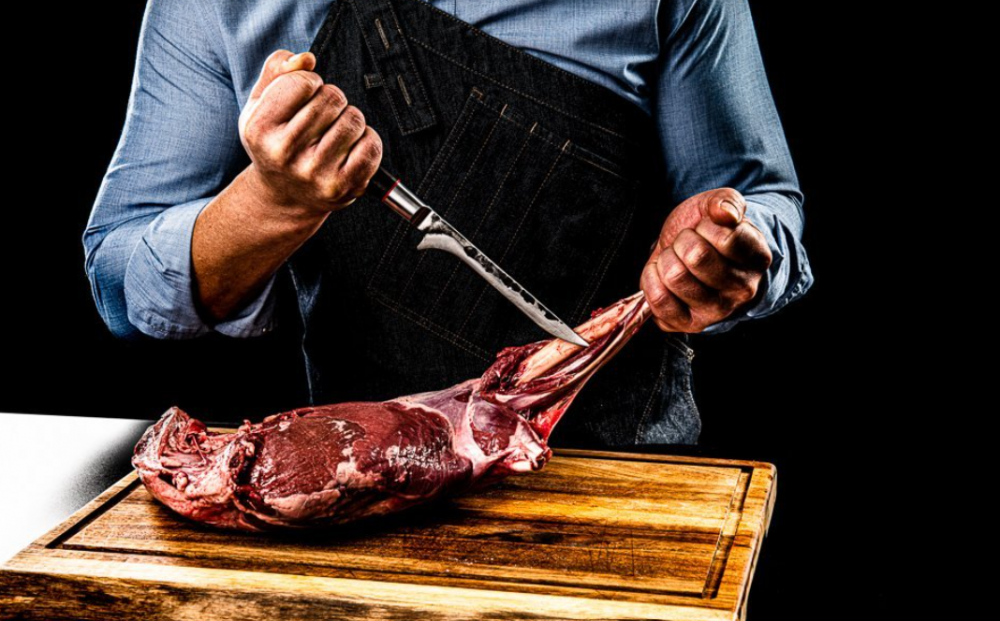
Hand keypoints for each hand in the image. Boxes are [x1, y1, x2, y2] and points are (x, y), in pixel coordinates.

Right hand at [238, 50, 382, 214]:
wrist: (283, 196)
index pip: (303, 82)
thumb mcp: (262, 102)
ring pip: (354, 119)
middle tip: (322, 118)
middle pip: (332, 98)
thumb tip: (306, 59)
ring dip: (350, 119)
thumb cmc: (275, 141)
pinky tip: (350, 148)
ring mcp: (314, 173)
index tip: (304, 97)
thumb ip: (278, 69)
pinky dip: (367, 140)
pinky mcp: (342, 186)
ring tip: (334, 133)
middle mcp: (284, 153)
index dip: (310, 83)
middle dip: (332, 100)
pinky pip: (371, 146)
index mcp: (259, 129)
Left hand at [640, 188, 771, 332]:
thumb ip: (725, 201)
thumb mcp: (716, 206)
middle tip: (686, 244)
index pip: (726, 238)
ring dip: (666, 260)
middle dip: (683, 241)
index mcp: (757, 259)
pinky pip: (658, 299)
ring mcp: (715, 311)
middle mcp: (741, 291)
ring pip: (675, 277)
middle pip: (696, 257)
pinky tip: (661, 274)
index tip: (705, 229)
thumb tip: (726, 214)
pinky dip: (651, 279)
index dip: (706, 226)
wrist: (691, 254)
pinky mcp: (687, 324)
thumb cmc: (706, 231)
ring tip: (675, 259)